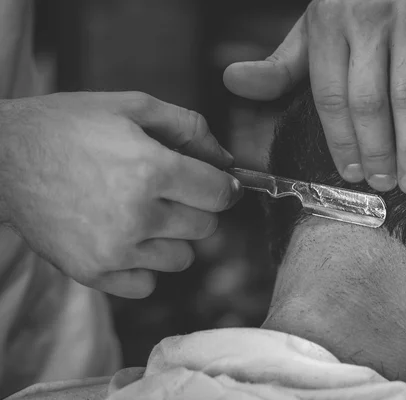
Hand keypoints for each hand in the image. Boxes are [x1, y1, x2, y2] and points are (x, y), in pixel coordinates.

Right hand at [0, 92, 241, 297]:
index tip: (219, 185)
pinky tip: (127, 238)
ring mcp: (114, 249)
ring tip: (144, 214)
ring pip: (182, 258)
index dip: (226, 188)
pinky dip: (145, 265)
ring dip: (173, 237)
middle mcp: (136, 215)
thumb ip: (189, 128)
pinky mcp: (93, 272)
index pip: (219, 194)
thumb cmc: (66, 127)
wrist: (0, 160)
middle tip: (171, 192)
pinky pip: (148, 283)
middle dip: (197, 207)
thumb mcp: (131, 106)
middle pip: (206, 227)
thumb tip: (227, 161)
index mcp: (150, 169)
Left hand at [224, 0, 405, 193]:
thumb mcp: (314, 25)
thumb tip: (233, 82)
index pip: (330, 96)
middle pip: (368, 101)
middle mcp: (366, 21)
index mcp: (327, 25)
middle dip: (376, 151)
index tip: (351, 175)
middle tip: (384, 186)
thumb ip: (282, 62)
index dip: (340, 141)